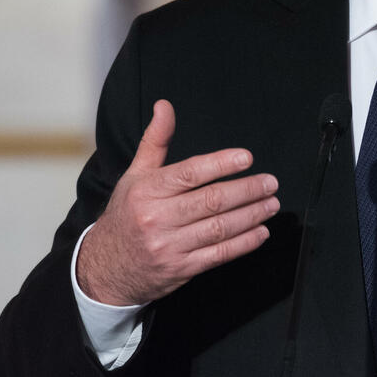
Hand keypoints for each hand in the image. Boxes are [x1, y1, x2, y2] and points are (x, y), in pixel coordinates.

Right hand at [76, 99, 279, 305]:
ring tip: (271, 204)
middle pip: (211, 201)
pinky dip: (244, 243)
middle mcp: (157, 218)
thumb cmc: (126, 215)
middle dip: (247, 190)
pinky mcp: (181, 270)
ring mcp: (169, 246)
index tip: (247, 158)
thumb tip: (165, 106)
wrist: (106, 267)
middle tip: (270, 183)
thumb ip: (156, 140)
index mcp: (147, 190)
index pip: (190, 173)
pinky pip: (219, 255)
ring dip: (251, 215)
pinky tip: (260, 232)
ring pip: (219, 228)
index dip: (221, 164)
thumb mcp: (135, 175)